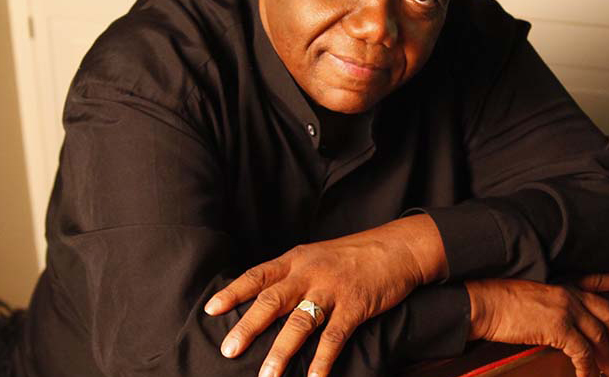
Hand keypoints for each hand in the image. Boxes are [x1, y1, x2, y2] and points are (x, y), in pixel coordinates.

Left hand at [204, 214, 445, 376]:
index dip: (233, 292)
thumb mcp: (316, 258)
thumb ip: (291, 277)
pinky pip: (334, 336)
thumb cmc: (352, 257)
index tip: (211, 309)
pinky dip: (323, 360)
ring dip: (281, 352)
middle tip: (228, 349)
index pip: (257, 275)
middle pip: (272, 301)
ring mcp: (332, 289)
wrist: (396, 248)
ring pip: (300, 323)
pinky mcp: (355, 305)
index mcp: (296, 260)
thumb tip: (262, 302)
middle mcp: (309, 273)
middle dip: (248, 327)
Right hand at [466, 274, 608, 376]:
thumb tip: (562, 325)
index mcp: (562, 285)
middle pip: (606, 313)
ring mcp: (566, 310)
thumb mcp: (532, 296)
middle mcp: (569, 295)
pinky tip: (586, 376)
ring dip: (605, 356)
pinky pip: (583, 352)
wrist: (486, 303)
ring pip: (598, 336)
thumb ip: (552, 305)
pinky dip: (588, 368)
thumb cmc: (500, 301)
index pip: (595, 281)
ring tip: (608, 370)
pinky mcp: (559, 329)